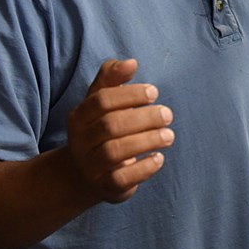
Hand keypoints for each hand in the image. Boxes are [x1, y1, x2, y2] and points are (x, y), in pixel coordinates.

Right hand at [65, 59, 173, 203]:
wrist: (85, 173)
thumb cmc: (101, 127)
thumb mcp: (101, 100)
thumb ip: (112, 77)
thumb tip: (131, 62)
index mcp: (79, 116)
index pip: (101, 101)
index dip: (130, 94)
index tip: (154, 92)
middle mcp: (80, 142)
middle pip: (110, 126)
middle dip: (143, 118)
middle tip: (168, 114)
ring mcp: (90, 166)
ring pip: (115, 152)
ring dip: (147, 140)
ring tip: (169, 135)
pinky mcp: (105, 186)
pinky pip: (121, 178)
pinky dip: (143, 168)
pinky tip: (159, 157)